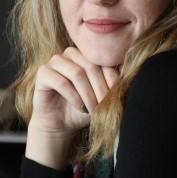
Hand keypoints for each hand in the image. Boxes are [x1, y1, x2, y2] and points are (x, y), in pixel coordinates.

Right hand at [26, 47, 118, 168]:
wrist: (61, 124)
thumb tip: (133, 66)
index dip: (112, 80)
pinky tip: (80, 107)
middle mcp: (70, 54)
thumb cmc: (83, 108)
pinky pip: (60, 81)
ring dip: (88, 94)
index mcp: (87, 54)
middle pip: (91, 66)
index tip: (115, 98)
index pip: (103, 61)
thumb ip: (114, 82)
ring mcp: (55, 61)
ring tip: (92, 109)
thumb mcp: (102, 96)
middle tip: (104, 107)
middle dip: (100, 89)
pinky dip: (73, 96)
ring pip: (76, 73)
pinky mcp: (43, 73)